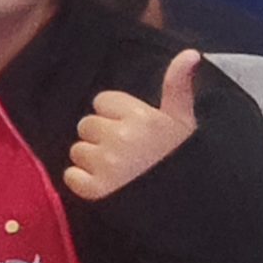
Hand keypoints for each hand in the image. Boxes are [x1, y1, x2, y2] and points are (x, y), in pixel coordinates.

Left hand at [64, 49, 201, 200]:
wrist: (189, 209)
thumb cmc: (185, 161)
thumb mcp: (185, 122)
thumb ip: (178, 86)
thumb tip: (190, 52)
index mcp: (142, 117)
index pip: (102, 101)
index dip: (115, 116)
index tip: (134, 132)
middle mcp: (121, 137)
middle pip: (87, 125)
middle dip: (101, 137)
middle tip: (126, 155)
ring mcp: (106, 164)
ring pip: (78, 150)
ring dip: (92, 160)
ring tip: (119, 172)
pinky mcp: (95, 190)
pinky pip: (71, 176)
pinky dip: (83, 182)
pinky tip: (106, 186)